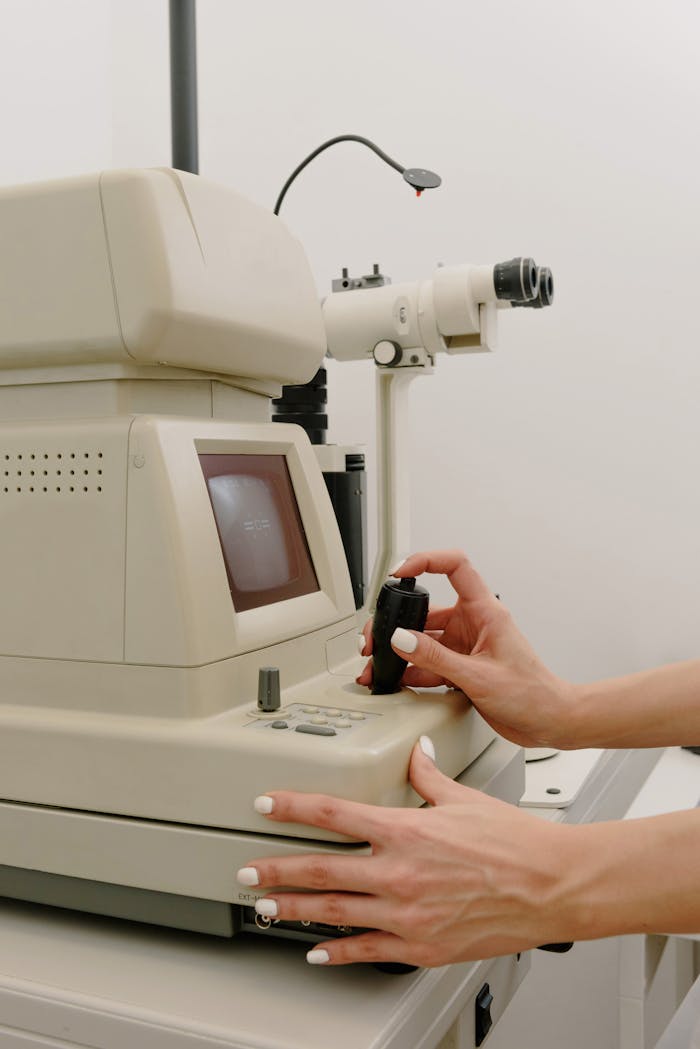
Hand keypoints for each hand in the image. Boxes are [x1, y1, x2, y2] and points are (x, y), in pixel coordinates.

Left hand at [237, 741, 576, 966]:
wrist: (550, 886)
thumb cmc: (514, 842)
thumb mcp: (464, 799)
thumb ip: (428, 778)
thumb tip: (415, 755)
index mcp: (406, 828)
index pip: (334, 813)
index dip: (293, 807)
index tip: (266, 804)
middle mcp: (399, 871)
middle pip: (321, 868)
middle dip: (277, 868)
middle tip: (245, 869)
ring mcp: (407, 912)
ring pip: (334, 911)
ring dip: (293, 908)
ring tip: (265, 906)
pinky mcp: (421, 944)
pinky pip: (367, 949)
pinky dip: (336, 950)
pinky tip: (315, 949)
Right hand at [357, 550, 576, 749]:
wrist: (548, 722)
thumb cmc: (532, 693)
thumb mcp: (478, 676)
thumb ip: (436, 658)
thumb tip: (401, 640)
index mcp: (485, 611)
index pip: (455, 567)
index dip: (425, 561)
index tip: (399, 573)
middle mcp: (473, 623)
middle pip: (426, 609)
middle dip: (397, 622)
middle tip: (377, 638)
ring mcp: (465, 646)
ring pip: (422, 639)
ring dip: (399, 652)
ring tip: (378, 666)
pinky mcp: (460, 667)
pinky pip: (427, 663)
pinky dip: (410, 671)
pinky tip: (396, 680)